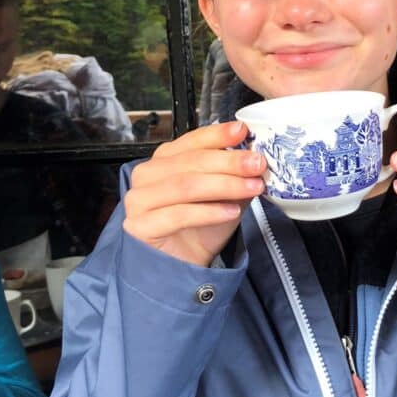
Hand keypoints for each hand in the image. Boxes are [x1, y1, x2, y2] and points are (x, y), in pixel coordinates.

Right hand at [122, 120, 265, 267]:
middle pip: (190, 162)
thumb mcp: (224, 195)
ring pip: (185, 186)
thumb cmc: (200, 227)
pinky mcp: (140, 226)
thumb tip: (256, 156)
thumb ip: (234, 174)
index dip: (217, 135)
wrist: (183, 265)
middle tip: (257, 164)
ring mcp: (139, 200)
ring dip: (224, 185)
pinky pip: (178, 214)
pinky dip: (209, 212)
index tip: (242, 131)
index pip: (191, 141)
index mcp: (164, 159)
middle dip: (228, 162)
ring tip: (252, 187)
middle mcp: (147, 175)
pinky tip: (232, 212)